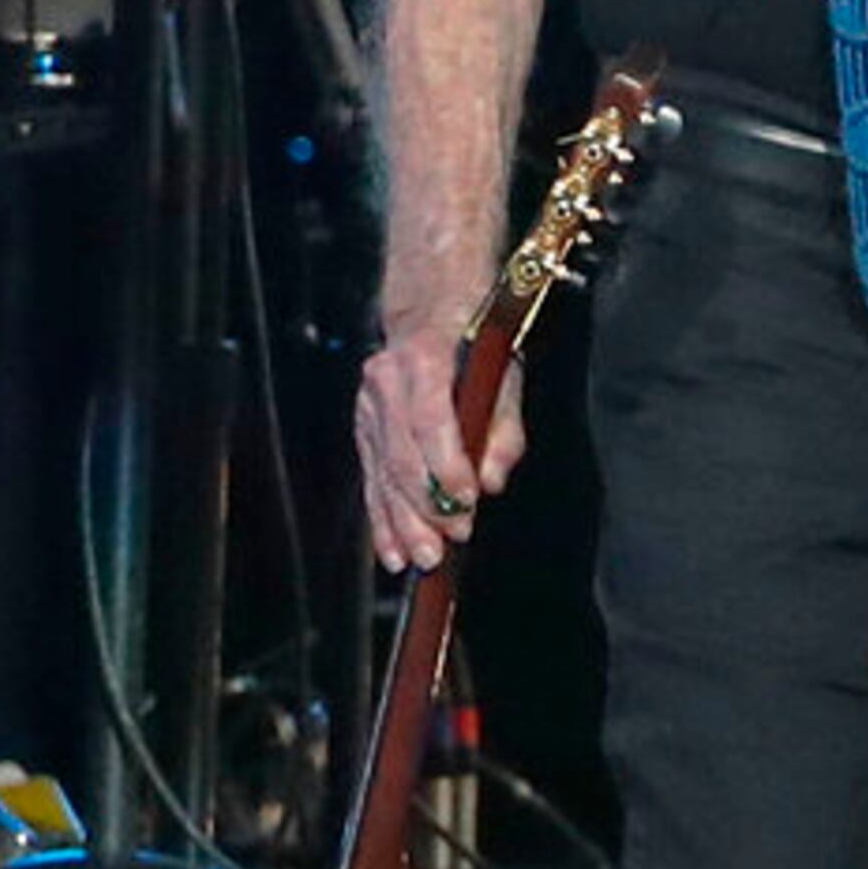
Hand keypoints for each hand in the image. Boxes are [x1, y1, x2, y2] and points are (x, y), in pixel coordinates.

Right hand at [355, 328, 523, 572]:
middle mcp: (387, 383)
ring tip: (420, 558)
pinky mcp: (363, 429)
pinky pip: (371, 480)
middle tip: (446, 545)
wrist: (430, 310)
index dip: (447, 467)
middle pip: (401, 457)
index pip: (430, 422)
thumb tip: (492, 480)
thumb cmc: (474, 343)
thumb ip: (503, 429)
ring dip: (401, 523)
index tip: (468, 501)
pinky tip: (391, 549)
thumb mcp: (504, 373)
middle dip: (425, 508)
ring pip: (382, 475)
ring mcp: (369, 407)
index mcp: (424, 361)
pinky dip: (382, 518)